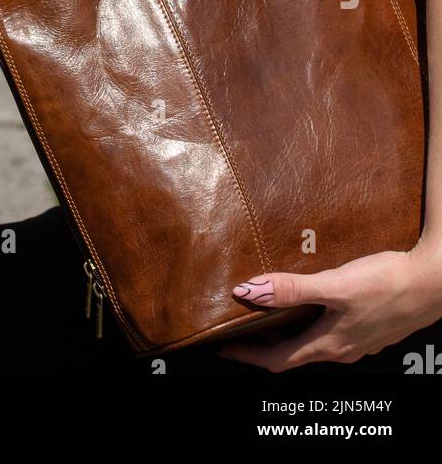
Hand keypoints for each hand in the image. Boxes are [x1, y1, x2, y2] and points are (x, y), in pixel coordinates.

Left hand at [214, 242, 441, 370]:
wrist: (433, 284)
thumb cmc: (387, 285)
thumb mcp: (335, 285)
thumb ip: (292, 289)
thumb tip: (248, 292)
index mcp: (329, 344)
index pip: (278, 360)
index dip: (247, 356)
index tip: (223, 349)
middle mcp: (342, 349)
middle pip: (293, 354)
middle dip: (264, 345)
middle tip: (239, 330)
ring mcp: (358, 340)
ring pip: (313, 343)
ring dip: (288, 333)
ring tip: (268, 313)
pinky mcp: (370, 327)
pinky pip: (332, 332)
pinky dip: (311, 322)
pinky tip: (311, 303)